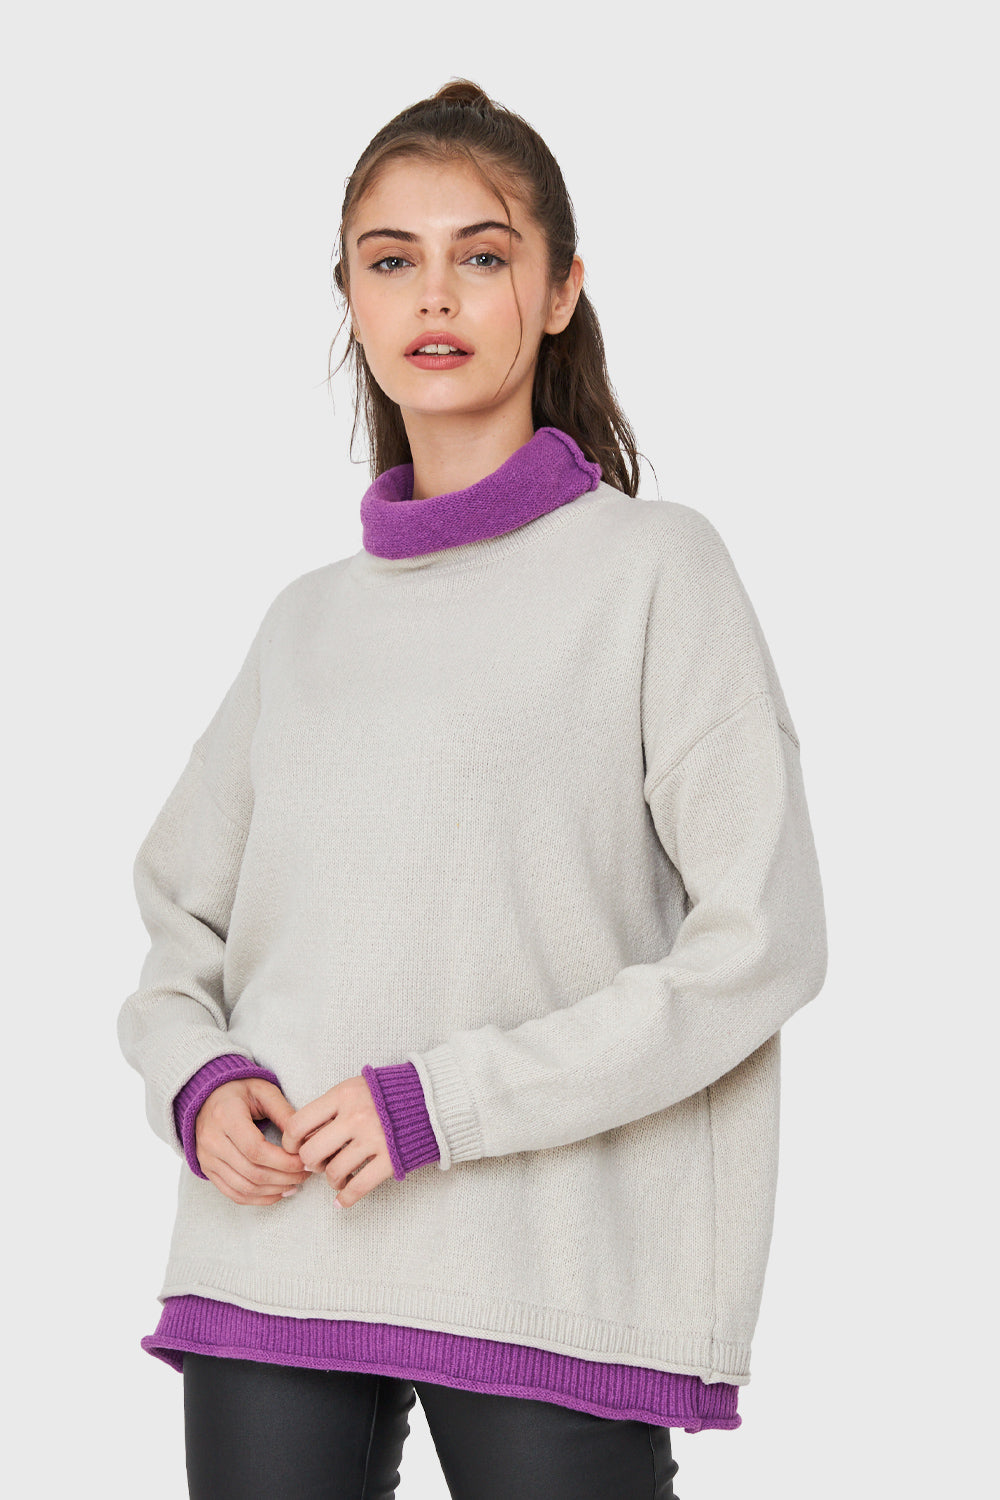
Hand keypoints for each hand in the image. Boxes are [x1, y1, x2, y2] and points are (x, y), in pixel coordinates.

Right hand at [195, 1078, 308, 1205]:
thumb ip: (284, 1113)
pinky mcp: (207, 1170)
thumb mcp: (264, 1090)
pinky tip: (278, 1193)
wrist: (206, 1096)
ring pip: (244, 1187)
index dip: (284, 1161)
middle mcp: (212, 1140)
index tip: (305, 1161)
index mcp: (226, 1116)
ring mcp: (207, 1158)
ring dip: (274, 1191)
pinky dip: (258, 1199)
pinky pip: (233, 1193)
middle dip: (284, 1177)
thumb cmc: (239, 1090)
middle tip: (306, 1173)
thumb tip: (304, 1139)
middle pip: (252, 1172)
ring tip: (296, 1184)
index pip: (256, 1149)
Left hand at [281, 1075, 394, 1209]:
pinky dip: (346, 1198)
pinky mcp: (391, 1159)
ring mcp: (374, 1139)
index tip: (294, 1147)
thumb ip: (331, 1107)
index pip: (298, 1123)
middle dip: (310, 1163)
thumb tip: (303, 1137)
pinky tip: (342, 1201)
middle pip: (310, 1152)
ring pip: (333, 1172)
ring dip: (331, 1179)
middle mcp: (356, 1116)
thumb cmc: (388, 1093)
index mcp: (343, 1095)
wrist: (433, 1098)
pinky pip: (358, 1187)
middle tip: (317, 1162)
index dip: (290, 1141)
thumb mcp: (356, 1087)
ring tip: (338, 1176)